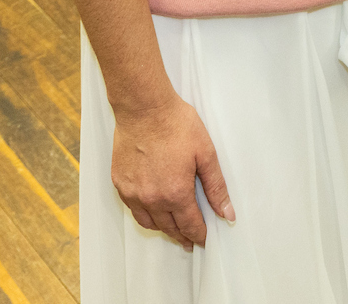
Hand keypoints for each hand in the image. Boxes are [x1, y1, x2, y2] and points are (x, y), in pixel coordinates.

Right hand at [109, 91, 233, 248]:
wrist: (144, 108)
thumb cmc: (176, 125)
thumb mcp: (205, 154)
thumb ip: (216, 187)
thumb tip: (227, 214)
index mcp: (175, 193)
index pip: (190, 225)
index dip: (200, 235)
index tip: (204, 240)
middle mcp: (152, 199)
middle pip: (169, 228)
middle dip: (182, 236)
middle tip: (190, 241)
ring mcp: (133, 192)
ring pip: (148, 223)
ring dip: (162, 228)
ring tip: (172, 229)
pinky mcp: (120, 183)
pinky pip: (132, 208)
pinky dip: (144, 214)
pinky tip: (151, 210)